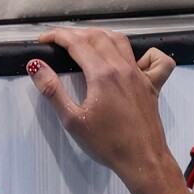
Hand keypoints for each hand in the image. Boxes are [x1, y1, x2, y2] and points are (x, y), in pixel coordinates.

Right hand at [28, 27, 176, 184]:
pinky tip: (136, 59)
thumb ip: (53, 90)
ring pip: (121, 41)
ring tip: (87, 40)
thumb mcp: (72, 120)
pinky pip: (156, 60)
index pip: (77, 43)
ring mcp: (140, 75)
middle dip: (76, 33)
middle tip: (60, 40)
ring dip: (102, 35)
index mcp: (102, 75)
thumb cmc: (109, 144)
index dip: (58, 36)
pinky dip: (147, 53)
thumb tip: (37, 67)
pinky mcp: (152, 85)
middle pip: (97, 36)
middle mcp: (123, 69)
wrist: (141, 159)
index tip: (46, 38)